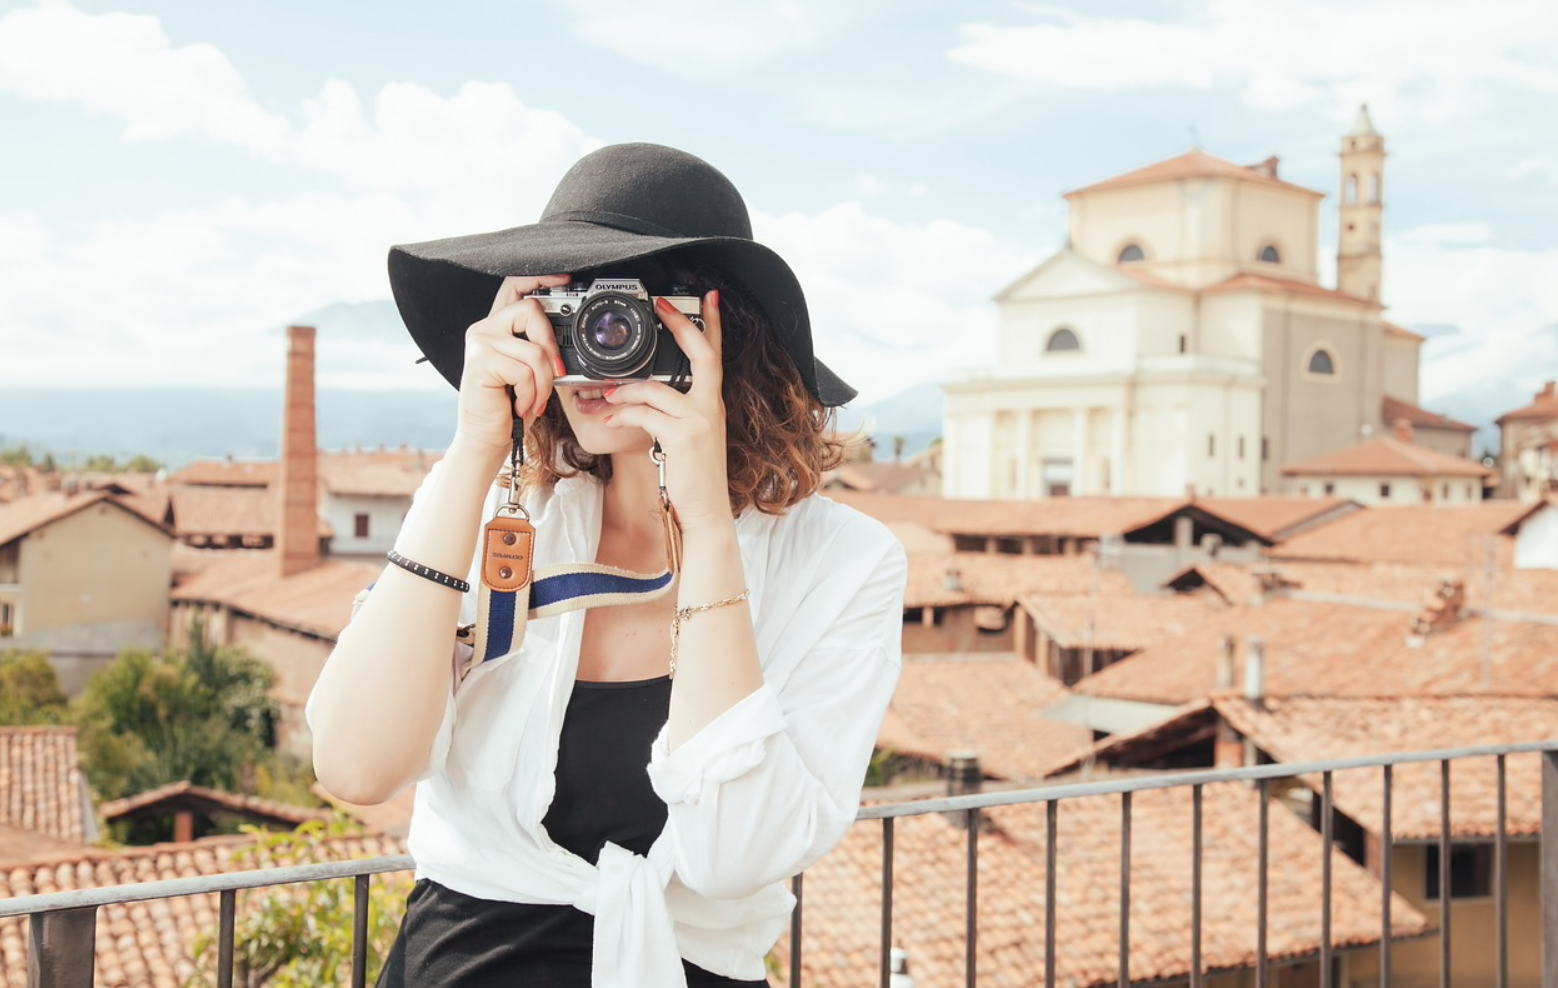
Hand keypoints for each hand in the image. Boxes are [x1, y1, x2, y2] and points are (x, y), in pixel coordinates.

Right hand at [455, 274, 571, 452]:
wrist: (486, 437)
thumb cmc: (509, 406)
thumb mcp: (530, 372)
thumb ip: (540, 349)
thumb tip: (567, 341)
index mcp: (497, 327)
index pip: (514, 286)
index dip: (540, 278)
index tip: (564, 279)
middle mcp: (485, 328)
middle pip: (530, 310)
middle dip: (551, 345)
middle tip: (554, 373)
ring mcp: (480, 343)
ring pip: (534, 350)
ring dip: (543, 383)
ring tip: (534, 400)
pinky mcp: (480, 362)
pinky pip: (524, 371)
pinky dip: (531, 394)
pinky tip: (519, 404)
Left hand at [601, 291, 730, 531]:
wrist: (706, 512)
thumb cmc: (694, 478)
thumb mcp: (689, 438)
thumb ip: (674, 412)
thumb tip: (643, 394)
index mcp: (712, 404)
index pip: (716, 356)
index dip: (713, 325)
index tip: (708, 299)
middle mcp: (711, 407)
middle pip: (702, 355)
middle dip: (681, 325)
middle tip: (661, 306)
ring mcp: (699, 420)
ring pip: (655, 388)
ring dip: (624, 390)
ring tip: (606, 396)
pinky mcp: (682, 436)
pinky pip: (644, 414)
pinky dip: (622, 413)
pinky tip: (609, 418)